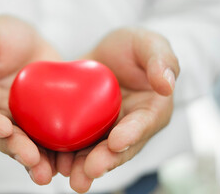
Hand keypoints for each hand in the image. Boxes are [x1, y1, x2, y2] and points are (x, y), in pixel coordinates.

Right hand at [0, 15, 60, 184]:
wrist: (28, 37)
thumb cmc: (1, 34)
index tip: (4, 128)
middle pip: (3, 137)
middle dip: (16, 149)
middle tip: (32, 160)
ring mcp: (20, 118)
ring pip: (26, 142)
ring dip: (37, 159)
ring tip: (50, 172)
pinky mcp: (42, 118)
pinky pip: (48, 135)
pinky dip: (57, 149)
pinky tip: (68, 159)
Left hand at [56, 28, 179, 192]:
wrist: (107, 52)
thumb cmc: (133, 47)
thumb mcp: (149, 44)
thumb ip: (161, 60)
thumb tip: (167, 85)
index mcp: (151, 110)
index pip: (144, 124)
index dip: (132, 134)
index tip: (117, 142)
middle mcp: (129, 126)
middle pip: (118, 147)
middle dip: (105, 160)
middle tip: (89, 171)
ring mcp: (105, 128)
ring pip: (95, 150)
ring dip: (83, 164)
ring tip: (70, 175)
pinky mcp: (83, 125)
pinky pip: (74, 139)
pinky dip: (64, 151)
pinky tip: (52, 160)